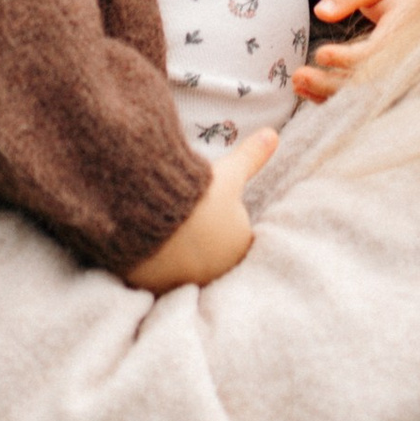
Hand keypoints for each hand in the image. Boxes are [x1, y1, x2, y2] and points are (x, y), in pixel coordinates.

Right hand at [126, 125, 277, 287]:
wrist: (148, 209)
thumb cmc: (197, 193)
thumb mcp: (228, 172)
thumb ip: (252, 157)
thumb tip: (273, 134)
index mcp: (238, 246)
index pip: (236, 235)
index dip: (221, 218)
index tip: (206, 206)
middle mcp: (216, 270)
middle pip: (211, 253)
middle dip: (200, 239)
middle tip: (184, 216)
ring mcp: (185, 281)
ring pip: (184, 265)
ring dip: (177, 252)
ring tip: (163, 227)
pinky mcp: (155, 286)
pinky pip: (158, 275)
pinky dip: (154, 262)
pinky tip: (146, 241)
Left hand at [292, 0, 419, 101]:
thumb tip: (321, 12)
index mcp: (407, 29)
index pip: (377, 54)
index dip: (348, 58)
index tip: (321, 54)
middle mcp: (407, 56)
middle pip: (368, 82)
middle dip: (331, 83)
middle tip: (298, 76)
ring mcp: (401, 69)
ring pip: (364, 93)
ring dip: (328, 93)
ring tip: (298, 84)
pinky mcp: (391, 75)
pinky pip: (363, 93)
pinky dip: (335, 95)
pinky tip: (309, 91)